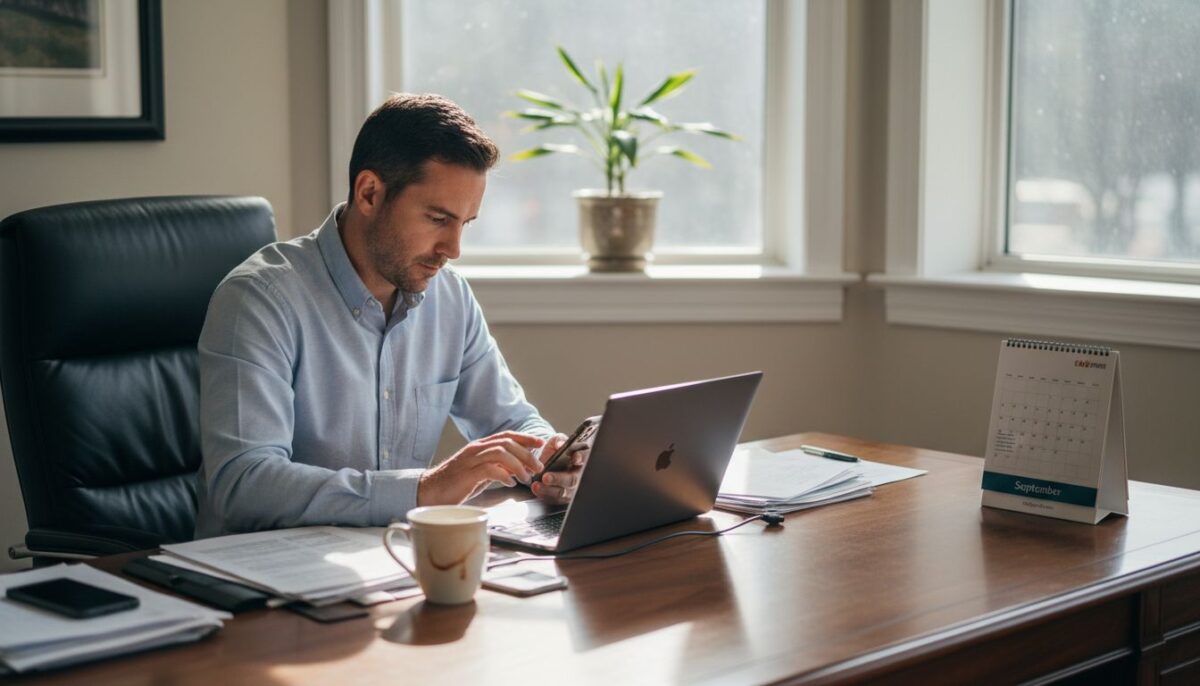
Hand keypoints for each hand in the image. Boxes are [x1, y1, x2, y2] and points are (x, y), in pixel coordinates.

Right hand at [417, 431, 544, 505]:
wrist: (430, 492)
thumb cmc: (455, 484)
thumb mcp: (479, 472)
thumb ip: (495, 467)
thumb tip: (515, 468)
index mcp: (479, 446)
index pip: (506, 435)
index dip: (525, 437)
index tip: (540, 443)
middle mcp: (476, 449)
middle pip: (508, 443)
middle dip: (527, 454)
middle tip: (538, 467)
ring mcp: (471, 460)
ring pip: (501, 453)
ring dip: (518, 465)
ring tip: (526, 477)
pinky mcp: (467, 474)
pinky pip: (491, 469)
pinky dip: (504, 475)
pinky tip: (510, 483)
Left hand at [532, 433, 589, 504]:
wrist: (547, 462)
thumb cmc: (556, 450)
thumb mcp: (557, 441)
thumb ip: (559, 441)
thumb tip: (560, 445)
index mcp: (580, 457)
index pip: (585, 458)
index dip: (580, 458)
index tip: (574, 458)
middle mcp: (578, 474)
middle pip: (573, 479)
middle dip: (559, 479)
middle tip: (546, 477)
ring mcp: (572, 488)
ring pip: (563, 492)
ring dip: (549, 490)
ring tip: (536, 486)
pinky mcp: (563, 497)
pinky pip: (555, 499)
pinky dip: (544, 495)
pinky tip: (536, 490)